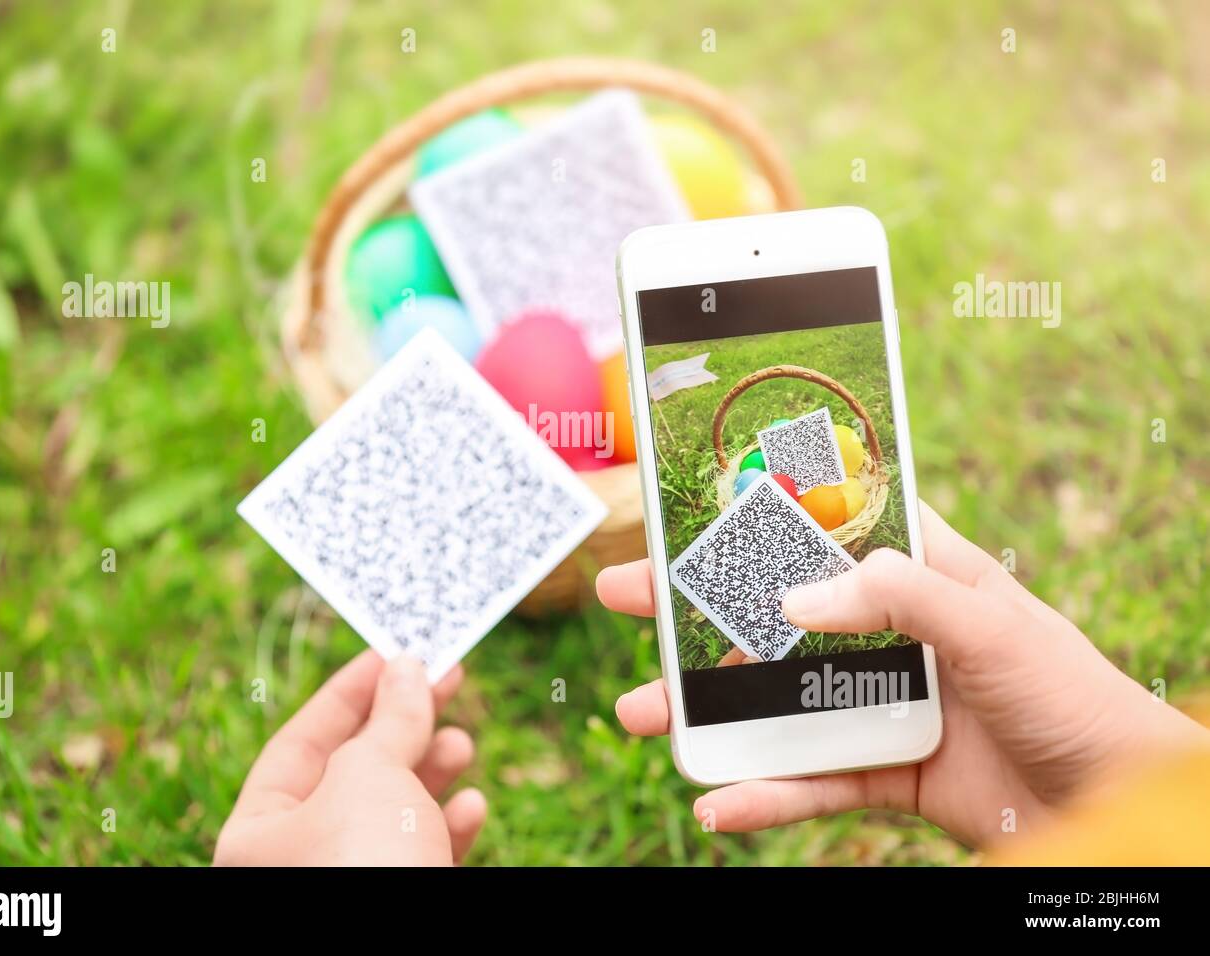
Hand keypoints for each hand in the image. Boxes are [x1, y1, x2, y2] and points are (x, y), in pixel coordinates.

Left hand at [215, 651, 486, 865]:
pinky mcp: (401, 903)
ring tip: (463, 743)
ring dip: (432, 771)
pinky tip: (474, 805)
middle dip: (402, 726)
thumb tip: (406, 669)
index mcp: (259, 832)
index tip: (394, 653)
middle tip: (445, 681)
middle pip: (353, 773)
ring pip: (392, 814)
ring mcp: (349, 884)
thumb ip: (390, 718)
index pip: (301, 742)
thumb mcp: (371, 772)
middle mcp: (297, 863)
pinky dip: (448, 825)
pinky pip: (420, 855)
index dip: (350, 692)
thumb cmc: (366, 865)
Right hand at [596, 502, 1209, 848]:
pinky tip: (718, 801)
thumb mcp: (993, 623)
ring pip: (776, 700)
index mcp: (918, 574)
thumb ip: (898, 596)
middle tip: (624, 598)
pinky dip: (764, 793)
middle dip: (696, 608)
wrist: (1113, 803)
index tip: (686, 507)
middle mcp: (887, 633)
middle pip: (775, 612)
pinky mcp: (883, 770)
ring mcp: (879, 702)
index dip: (756, 514)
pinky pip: (810, 779)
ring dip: (708, 708)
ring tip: (640, 715)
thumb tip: (795, 597)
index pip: (823, 527)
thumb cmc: (1072, 693)